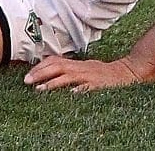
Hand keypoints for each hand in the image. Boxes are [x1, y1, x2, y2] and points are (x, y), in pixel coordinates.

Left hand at [23, 55, 141, 92]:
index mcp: (76, 63)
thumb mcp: (85, 67)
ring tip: (40, 90)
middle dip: (40, 73)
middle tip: (27, 81)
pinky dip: (79, 90)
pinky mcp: (99, 84)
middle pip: (57, 67)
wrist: (127, 71)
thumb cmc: (104, 73)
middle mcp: (81, 67)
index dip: (40, 66)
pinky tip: (71, 94)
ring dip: (53, 83)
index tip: (28, 74)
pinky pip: (88, 87)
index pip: (54, 60)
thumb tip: (52, 70)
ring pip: (68, 76)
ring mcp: (90, 76)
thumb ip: (70, 68)